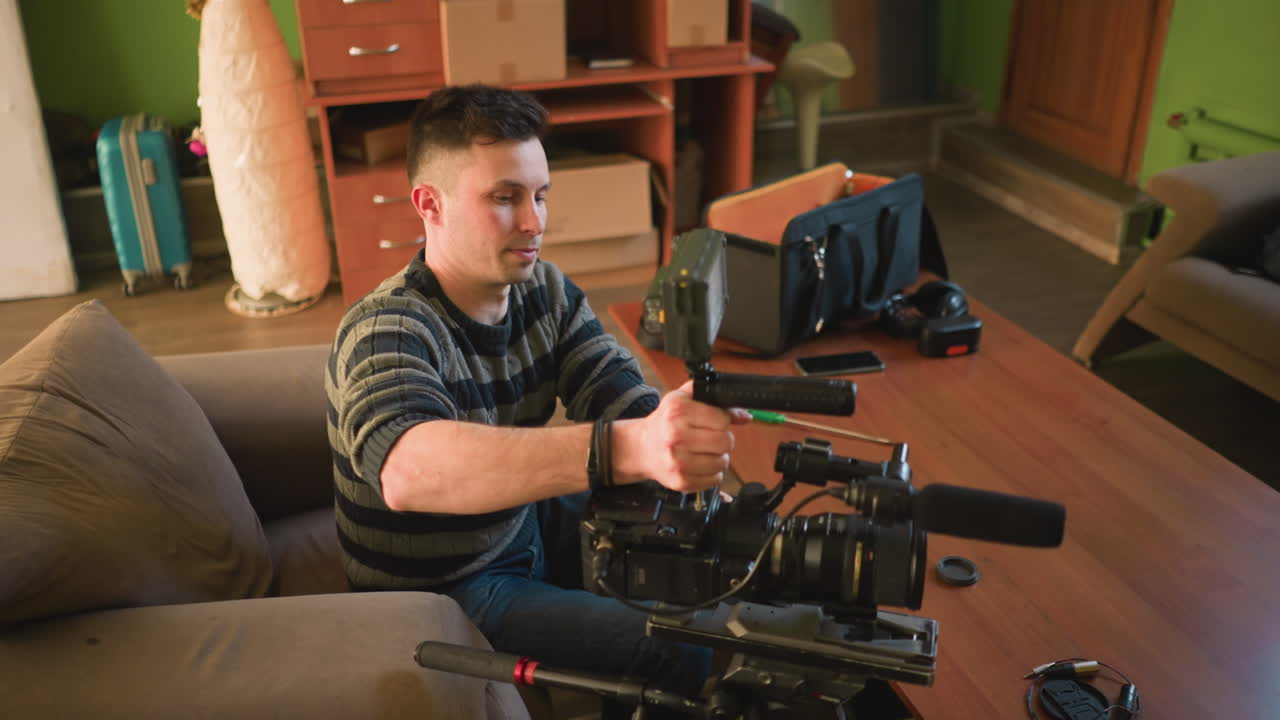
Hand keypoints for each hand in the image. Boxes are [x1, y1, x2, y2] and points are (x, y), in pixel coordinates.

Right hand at [613, 381, 751, 492]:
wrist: (640, 448)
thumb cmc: (664, 423)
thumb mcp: (683, 400)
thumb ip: (714, 400)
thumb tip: (745, 416)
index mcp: (678, 412)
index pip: (721, 419)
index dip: (722, 420)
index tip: (713, 422)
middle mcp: (676, 437)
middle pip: (724, 442)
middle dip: (722, 439)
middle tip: (710, 438)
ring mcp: (678, 462)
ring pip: (722, 462)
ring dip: (718, 457)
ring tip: (704, 451)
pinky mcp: (681, 481)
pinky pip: (715, 479)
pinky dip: (712, 473)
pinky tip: (699, 464)